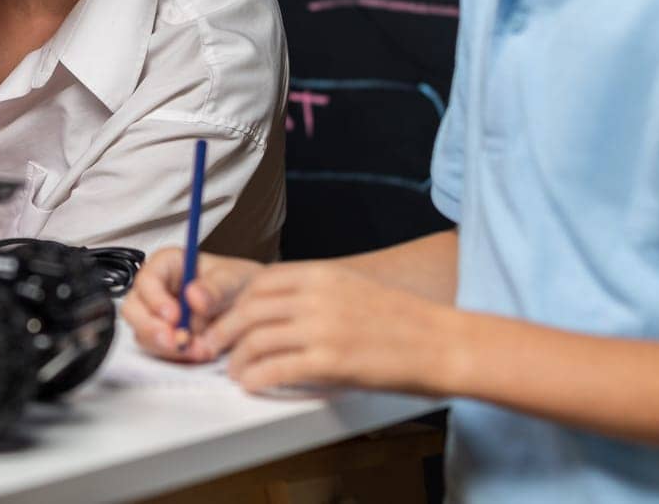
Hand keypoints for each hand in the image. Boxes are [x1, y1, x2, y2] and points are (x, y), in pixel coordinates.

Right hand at [121, 249, 263, 361]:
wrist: (254, 311)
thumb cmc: (240, 286)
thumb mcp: (233, 280)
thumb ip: (215, 287)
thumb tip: (193, 295)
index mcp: (168, 265)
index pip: (147, 278)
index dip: (155, 298)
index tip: (174, 315)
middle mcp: (158, 290)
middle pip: (134, 308)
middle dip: (151, 328)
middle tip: (176, 341)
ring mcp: (158, 317)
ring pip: (143, 333)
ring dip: (167, 346)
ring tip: (197, 349)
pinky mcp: (166, 339)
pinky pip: (159, 350)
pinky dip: (177, 356)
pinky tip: (199, 353)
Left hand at [200, 261, 456, 396]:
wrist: (444, 343)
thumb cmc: (403, 320)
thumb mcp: (353, 288)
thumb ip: (315, 292)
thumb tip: (277, 310)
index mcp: (322, 273)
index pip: (259, 283)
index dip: (235, 303)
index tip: (226, 318)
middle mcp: (316, 296)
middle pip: (248, 310)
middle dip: (223, 331)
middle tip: (214, 347)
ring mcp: (322, 328)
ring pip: (255, 340)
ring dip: (236, 359)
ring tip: (234, 371)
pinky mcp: (330, 362)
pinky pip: (276, 368)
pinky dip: (256, 377)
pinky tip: (252, 384)